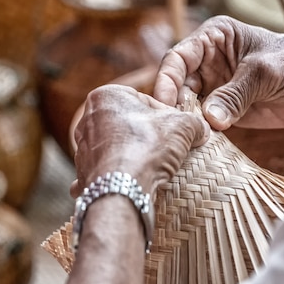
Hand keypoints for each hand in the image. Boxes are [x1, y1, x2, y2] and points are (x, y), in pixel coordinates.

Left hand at [71, 85, 208, 196]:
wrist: (121, 188)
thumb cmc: (147, 147)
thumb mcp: (182, 125)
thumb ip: (194, 121)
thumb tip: (201, 130)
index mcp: (106, 95)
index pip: (144, 99)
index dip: (166, 114)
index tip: (177, 130)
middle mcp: (88, 117)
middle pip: (128, 122)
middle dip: (147, 133)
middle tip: (167, 148)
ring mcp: (82, 145)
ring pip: (116, 145)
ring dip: (133, 153)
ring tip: (151, 165)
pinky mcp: (83, 170)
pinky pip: (105, 168)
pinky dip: (117, 173)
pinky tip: (130, 180)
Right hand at [153, 15, 283, 130]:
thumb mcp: (264, 73)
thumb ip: (235, 95)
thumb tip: (208, 119)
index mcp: (213, 38)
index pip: (178, 57)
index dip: (166, 79)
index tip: (163, 103)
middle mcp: (206, 60)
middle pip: (176, 83)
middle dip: (172, 103)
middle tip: (173, 125)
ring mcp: (212, 85)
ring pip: (184, 103)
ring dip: (183, 119)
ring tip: (186, 135)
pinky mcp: (220, 108)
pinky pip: (200, 120)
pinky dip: (197, 130)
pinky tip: (196, 140)